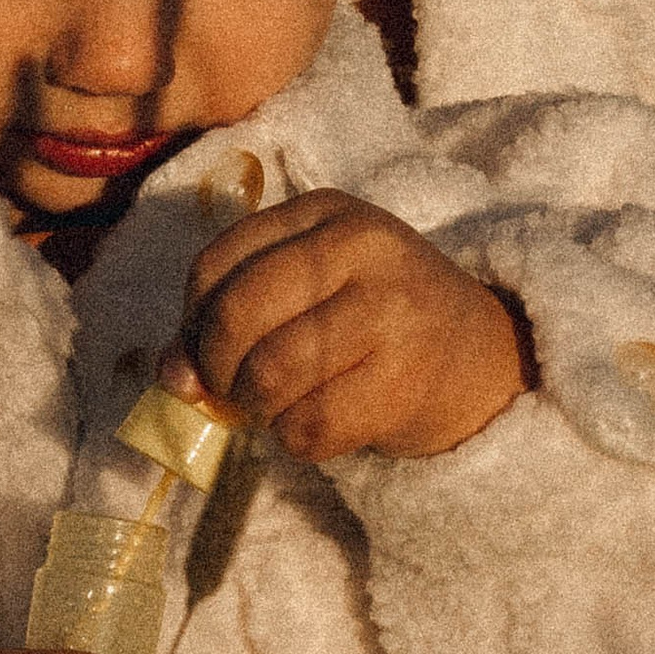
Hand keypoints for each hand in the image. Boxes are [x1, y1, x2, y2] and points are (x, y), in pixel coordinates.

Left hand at [166, 190, 529, 460]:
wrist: (484, 359)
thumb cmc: (379, 322)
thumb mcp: (311, 289)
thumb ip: (234, 315)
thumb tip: (170, 376)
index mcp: (327, 213)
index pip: (215, 263)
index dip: (192, 320)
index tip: (206, 353)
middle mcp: (361, 248)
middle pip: (236, 315)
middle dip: (219, 369)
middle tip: (238, 390)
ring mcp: (389, 312)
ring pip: (269, 374)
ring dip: (259, 408)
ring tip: (283, 405)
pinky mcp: (404, 380)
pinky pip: (308, 425)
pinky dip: (296, 440)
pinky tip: (321, 425)